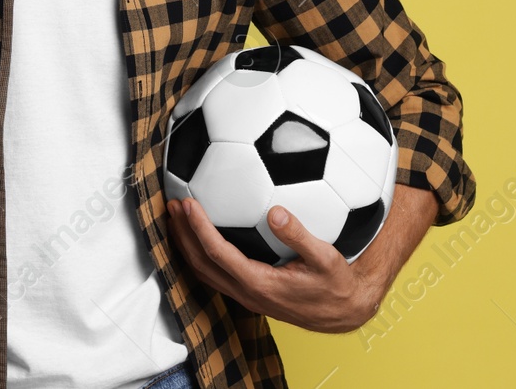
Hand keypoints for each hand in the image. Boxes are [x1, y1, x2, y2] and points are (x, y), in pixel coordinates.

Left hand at [166, 197, 381, 333]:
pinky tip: (199, 237)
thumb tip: (276, 213)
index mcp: (260, 283)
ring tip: (176, 219)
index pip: (217, 253)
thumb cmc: (337, 285)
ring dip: (186, 245)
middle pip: (201, 263)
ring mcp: (246, 296)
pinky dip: (200, 254)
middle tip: (171, 206)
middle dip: (182, 234)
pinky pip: (215, 275)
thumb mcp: (326, 258)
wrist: (344, 312)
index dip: (198, 228)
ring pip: (204, 272)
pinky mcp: (250, 294)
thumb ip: (300, 236)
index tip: (188, 204)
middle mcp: (247, 292)